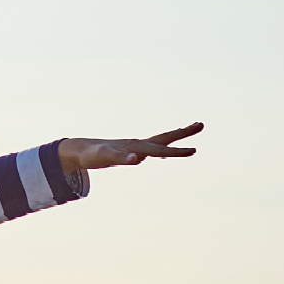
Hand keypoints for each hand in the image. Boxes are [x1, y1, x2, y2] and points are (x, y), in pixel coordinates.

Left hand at [58, 122, 201, 172]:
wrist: (81, 149)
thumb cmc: (92, 154)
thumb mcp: (105, 157)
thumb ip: (120, 158)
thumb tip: (136, 159)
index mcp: (135, 146)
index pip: (161, 149)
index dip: (177, 151)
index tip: (194, 151)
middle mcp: (138, 144)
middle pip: (165, 138)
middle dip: (183, 133)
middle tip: (201, 124)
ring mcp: (136, 147)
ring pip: (160, 142)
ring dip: (177, 138)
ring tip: (193, 129)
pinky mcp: (132, 151)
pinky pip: (153, 150)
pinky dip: (164, 149)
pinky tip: (169, 152)